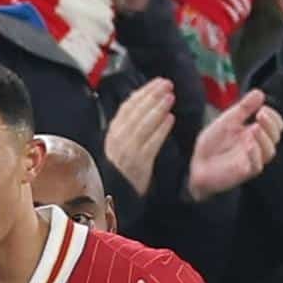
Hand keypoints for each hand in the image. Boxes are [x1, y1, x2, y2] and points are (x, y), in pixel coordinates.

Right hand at [102, 79, 175, 197]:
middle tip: (167, 84)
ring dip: (157, 109)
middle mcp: (117, 142)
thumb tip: (144, 105)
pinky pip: (151, 144)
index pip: (126, 108)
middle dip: (152, 96)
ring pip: (142, 126)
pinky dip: (160, 130)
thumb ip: (129, 128)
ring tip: (170, 97)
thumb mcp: (119, 148)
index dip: (142, 93)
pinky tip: (170, 120)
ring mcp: (127, 153)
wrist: (114, 200)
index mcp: (112, 135)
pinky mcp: (138, 165)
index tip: (156, 83)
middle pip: (135, 113)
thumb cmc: (120, 172)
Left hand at [187, 89, 282, 201]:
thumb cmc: (212, 144)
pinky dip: (255, 155)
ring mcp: (251, 160)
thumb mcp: (227, 121)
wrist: (196, 165)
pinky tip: (249, 145)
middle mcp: (257, 146)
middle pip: (275, 136)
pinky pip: (256, 166)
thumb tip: (259, 93)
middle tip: (260, 114)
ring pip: (269, 151)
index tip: (262, 107)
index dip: (273, 116)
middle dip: (271, 124)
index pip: (275, 125)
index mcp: (255, 133)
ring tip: (255, 128)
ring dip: (264, 138)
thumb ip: (243, 108)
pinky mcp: (243, 172)